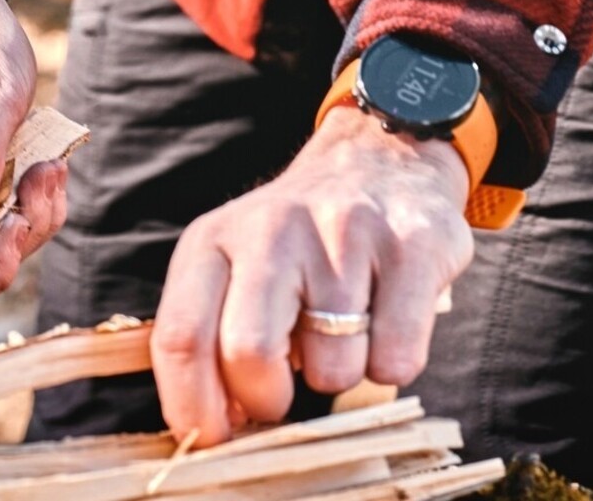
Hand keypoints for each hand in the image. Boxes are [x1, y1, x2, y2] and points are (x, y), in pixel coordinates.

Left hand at [151, 106, 471, 442]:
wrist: (382, 155)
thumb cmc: (300, 239)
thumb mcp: (235, 265)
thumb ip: (211, 337)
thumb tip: (212, 429)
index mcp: (215, 239)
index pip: (181, 337)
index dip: (194, 407)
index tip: (216, 438)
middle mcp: (274, 227)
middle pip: (250, 353)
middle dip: (269, 401)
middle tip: (286, 392)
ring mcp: (345, 232)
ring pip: (335, 370)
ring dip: (341, 374)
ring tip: (344, 328)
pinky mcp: (411, 247)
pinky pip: (396, 360)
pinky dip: (392, 364)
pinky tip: (386, 319)